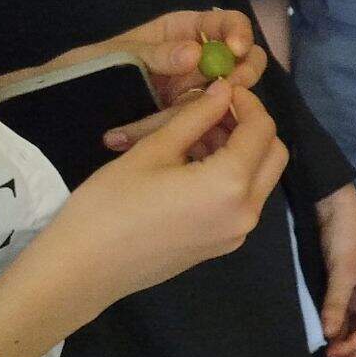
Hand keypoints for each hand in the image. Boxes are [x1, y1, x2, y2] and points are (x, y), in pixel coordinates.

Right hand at [27, 83, 288, 321]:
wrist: (83, 269)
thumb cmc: (110, 204)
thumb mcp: (154, 150)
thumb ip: (196, 117)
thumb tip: (224, 90)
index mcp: (232, 185)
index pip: (262, 129)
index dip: (247, 102)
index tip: (222, 87)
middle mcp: (247, 212)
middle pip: (273, 155)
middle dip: (250, 126)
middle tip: (211, 110)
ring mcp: (237, 233)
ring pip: (259, 178)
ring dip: (239, 151)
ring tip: (192, 135)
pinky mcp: (222, 244)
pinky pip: (241, 200)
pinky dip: (229, 175)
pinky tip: (191, 163)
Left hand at [96, 9, 269, 151]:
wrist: (65, 109)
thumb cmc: (88, 70)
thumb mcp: (117, 56)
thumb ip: (156, 54)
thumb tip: (194, 53)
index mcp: (184, 32)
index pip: (227, 24)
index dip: (238, 34)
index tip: (236, 50)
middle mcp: (200, 61)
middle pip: (245, 63)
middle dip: (238, 77)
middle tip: (225, 92)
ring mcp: (197, 93)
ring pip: (226, 100)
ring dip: (197, 114)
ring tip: (146, 124)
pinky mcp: (189, 123)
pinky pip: (201, 128)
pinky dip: (179, 136)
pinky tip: (138, 137)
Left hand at [315, 185, 355, 356]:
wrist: (334, 207)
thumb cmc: (346, 235)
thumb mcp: (342, 269)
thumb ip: (336, 302)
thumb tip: (329, 334)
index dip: (355, 347)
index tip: (332, 355)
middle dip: (351, 353)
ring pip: (355, 330)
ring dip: (342, 345)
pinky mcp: (346, 293)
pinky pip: (343, 319)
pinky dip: (335, 332)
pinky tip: (322, 342)